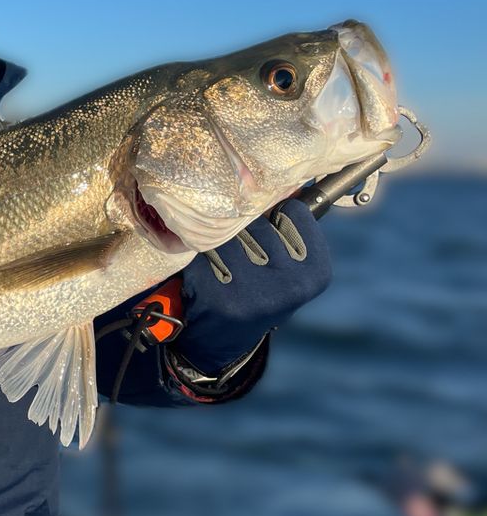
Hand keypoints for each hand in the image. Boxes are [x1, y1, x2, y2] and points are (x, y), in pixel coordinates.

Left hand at [175, 198, 331, 374]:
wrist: (224, 339)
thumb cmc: (261, 291)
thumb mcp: (290, 266)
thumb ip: (293, 228)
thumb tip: (288, 176)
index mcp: (316, 273)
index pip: (295, 211)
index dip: (278, 216)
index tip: (273, 233)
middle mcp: (289, 283)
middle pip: (258, 221)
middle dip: (245, 229)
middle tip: (244, 255)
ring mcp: (251, 289)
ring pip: (228, 233)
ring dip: (220, 241)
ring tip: (225, 264)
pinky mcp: (216, 292)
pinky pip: (203, 249)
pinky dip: (200, 255)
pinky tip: (207, 275)